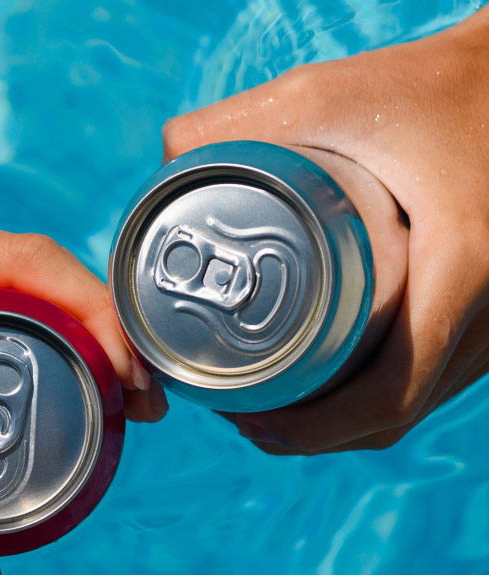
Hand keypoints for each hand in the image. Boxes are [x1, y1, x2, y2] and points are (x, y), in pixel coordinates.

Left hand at [0, 203, 167, 574]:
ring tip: (119, 378)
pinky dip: (52, 303)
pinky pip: (6, 267)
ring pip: (28, 259)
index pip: (23, 265)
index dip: (95, 312)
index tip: (129, 377)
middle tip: (137, 395)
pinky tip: (75, 347)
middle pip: (37, 258)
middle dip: (103, 319)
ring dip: (84, 309)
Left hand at [162, 7, 488, 453]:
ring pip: (418, 405)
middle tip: (243, 417)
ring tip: (272, 407)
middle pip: (396, 413)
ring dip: (345, 423)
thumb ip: (240, 120)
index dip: (313, 428)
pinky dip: (379, 399)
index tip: (248, 422)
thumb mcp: (331, 93)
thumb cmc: (430, 87)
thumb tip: (169, 156)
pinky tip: (331, 382)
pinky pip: (436, 382)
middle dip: (314, 432)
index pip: (388, 389)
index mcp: (462, 267)